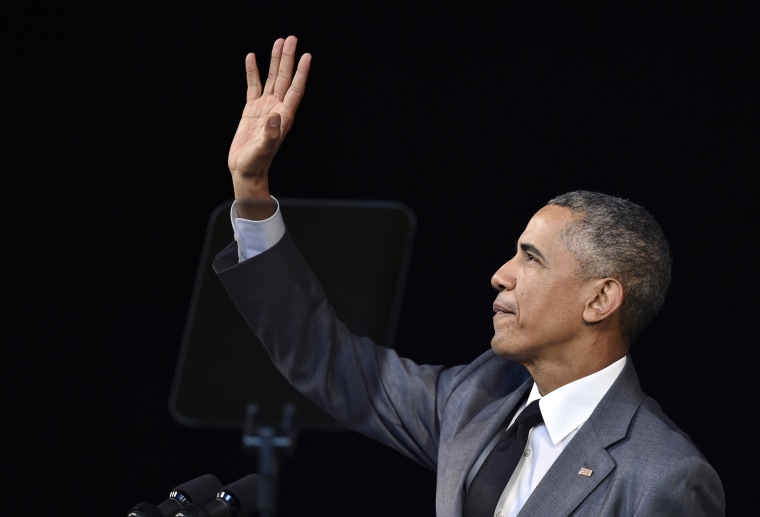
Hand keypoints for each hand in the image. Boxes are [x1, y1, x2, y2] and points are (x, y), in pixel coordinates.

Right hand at [228, 35, 311, 210]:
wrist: (246, 170)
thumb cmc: (256, 163)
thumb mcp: (263, 149)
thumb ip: (270, 134)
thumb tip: (274, 116)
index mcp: (284, 117)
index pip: (295, 90)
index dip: (301, 73)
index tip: (306, 56)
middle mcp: (277, 109)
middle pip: (285, 79)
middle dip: (288, 59)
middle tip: (291, 39)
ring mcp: (265, 108)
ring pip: (272, 79)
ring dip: (275, 61)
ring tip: (278, 42)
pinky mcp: (252, 110)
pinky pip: (253, 86)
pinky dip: (253, 72)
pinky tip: (251, 57)